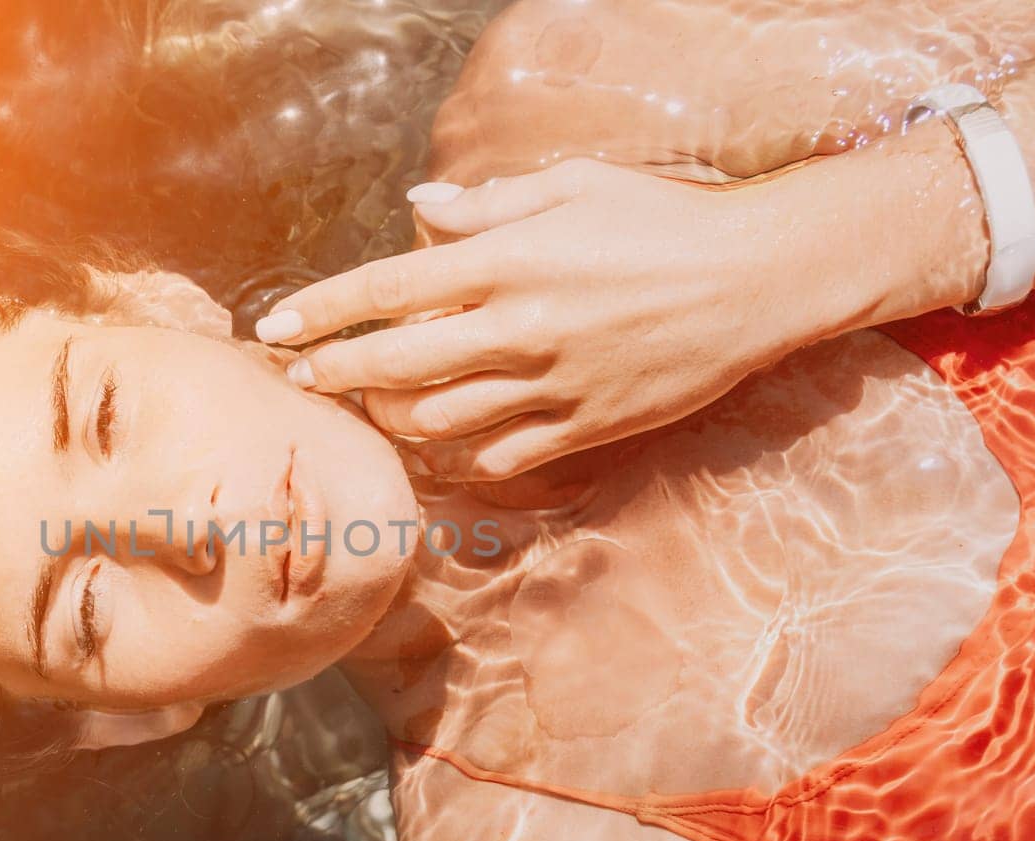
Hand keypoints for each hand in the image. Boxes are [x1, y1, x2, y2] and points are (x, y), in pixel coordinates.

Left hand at [255, 160, 833, 480]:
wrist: (757, 280)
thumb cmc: (663, 220)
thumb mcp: (574, 187)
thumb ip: (487, 205)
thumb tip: (419, 209)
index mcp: (509, 260)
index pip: (387, 288)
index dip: (322, 309)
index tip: (277, 326)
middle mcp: (520, 327)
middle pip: (395, 364)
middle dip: (334, 373)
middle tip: (301, 379)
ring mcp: (551, 384)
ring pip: (437, 420)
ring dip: (389, 416)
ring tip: (369, 405)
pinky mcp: (584, 426)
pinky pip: (498, 457)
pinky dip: (454, 458)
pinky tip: (435, 448)